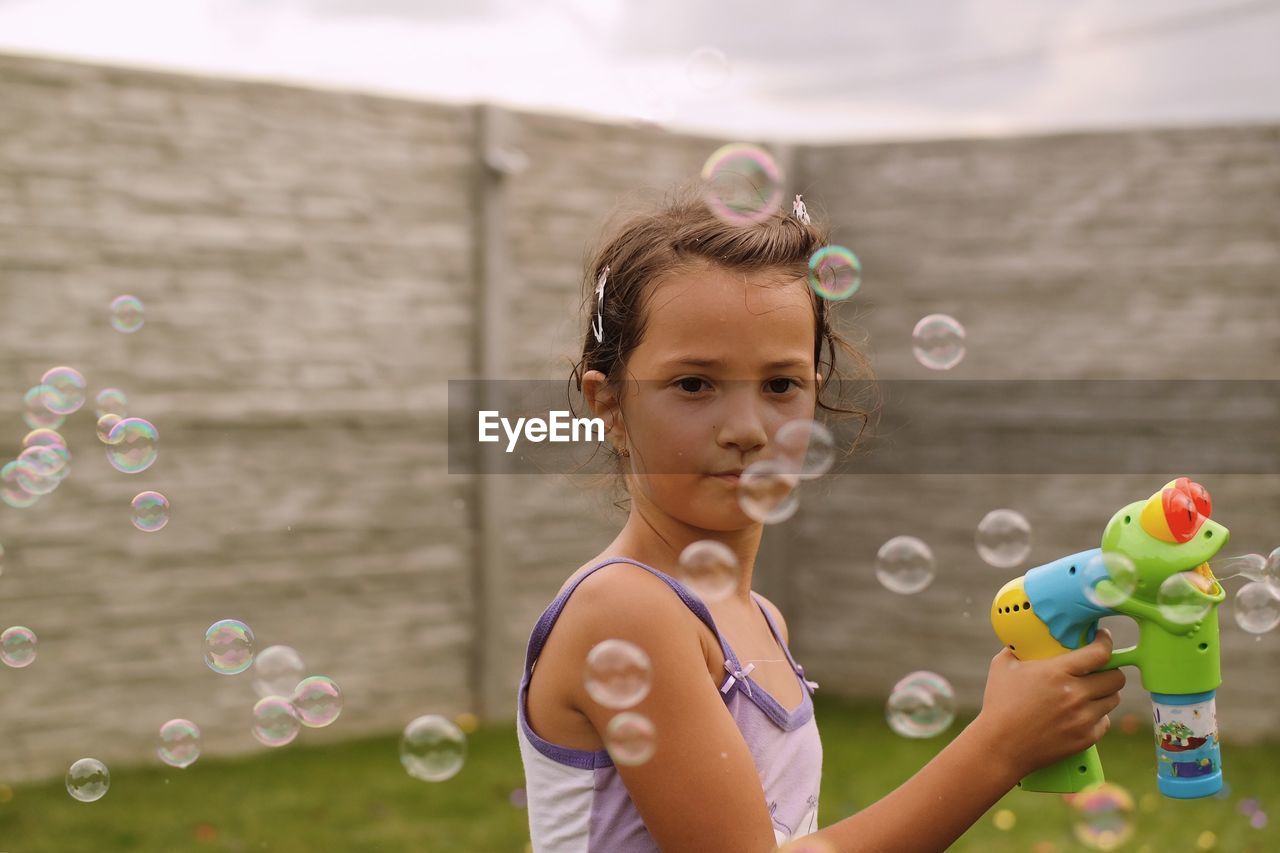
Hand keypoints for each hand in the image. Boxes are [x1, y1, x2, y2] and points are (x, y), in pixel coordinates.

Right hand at [973, 628, 1125, 779]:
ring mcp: (1083, 718)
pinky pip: (1104, 721)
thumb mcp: (1002, 667)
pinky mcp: (1086, 738)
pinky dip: (1096, 716)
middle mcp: (1076, 695)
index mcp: (1057, 672)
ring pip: (1113, 699)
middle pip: (1116, 677)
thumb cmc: (999, 704)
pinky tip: (1082, 713)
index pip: (1100, 653)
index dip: (1105, 642)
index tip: (1102, 638)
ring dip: (1104, 692)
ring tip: (1090, 691)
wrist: (1000, 746)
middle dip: (1110, 669)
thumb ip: (1017, 649)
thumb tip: (1024, 639)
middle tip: (1099, 668)